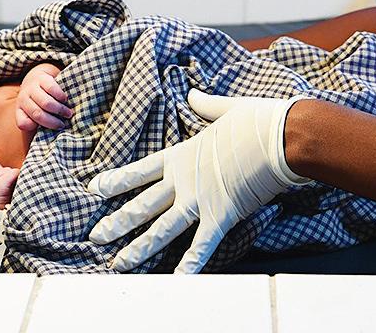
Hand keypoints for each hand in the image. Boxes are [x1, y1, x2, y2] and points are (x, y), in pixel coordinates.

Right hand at [0, 161, 18, 230]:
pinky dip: (19, 181)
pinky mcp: (0, 183)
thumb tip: (8, 169)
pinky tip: (12, 194)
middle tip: (2, 196)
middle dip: (6, 179)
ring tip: (6, 198)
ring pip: (10, 171)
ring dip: (13, 181)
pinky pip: (16, 173)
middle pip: (2, 168)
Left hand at [16, 62, 72, 130]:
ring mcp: (31, 87)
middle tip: (63, 124)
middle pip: (38, 114)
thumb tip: (50, 130)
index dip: (36, 128)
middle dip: (53, 121)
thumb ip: (37, 121)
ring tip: (68, 113)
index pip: (23, 123)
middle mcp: (23, 98)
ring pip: (46, 103)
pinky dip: (60, 96)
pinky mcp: (41, 78)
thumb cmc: (37, 100)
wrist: (36, 77)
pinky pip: (51, 89)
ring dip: (59, 110)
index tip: (50, 130)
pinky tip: (65, 100)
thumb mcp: (32, 111)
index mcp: (20, 109)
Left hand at [87, 89, 310, 273]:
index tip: (96, 188)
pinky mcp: (222, 215)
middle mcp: (185, 180)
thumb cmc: (257, 120)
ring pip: (162, 229)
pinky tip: (176, 281)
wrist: (280, 136)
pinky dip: (189, 265)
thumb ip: (205, 105)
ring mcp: (201, 199)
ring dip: (140, 248)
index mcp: (183, 154)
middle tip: (95, 236)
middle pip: (143, 204)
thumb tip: (193, 94)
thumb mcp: (225, 108)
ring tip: (119, 264)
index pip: (142, 170)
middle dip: (117, 222)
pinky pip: (202, 245)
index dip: (118, 180)